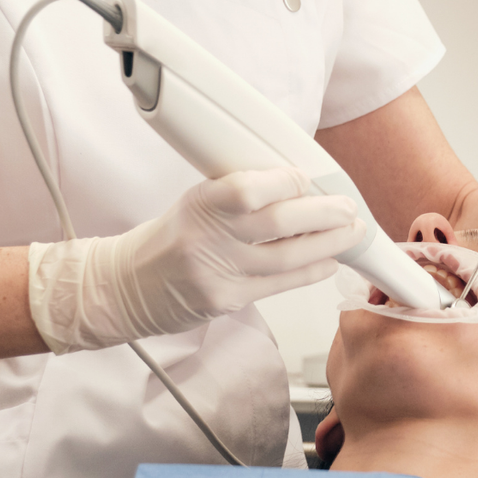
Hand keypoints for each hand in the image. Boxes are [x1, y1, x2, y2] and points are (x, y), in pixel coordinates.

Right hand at [27, 168, 362, 353]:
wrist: (127, 287)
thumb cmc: (169, 237)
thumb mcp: (196, 202)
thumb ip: (239, 195)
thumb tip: (297, 186)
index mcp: (199, 203)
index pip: (248, 189)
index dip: (285, 182)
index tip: (307, 176)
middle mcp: (207, 238)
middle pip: (277, 223)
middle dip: (322, 214)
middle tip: (348, 208)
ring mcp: (217, 274)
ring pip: (285, 259)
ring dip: (326, 245)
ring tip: (350, 233)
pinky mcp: (226, 301)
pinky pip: (278, 287)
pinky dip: (309, 272)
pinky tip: (328, 262)